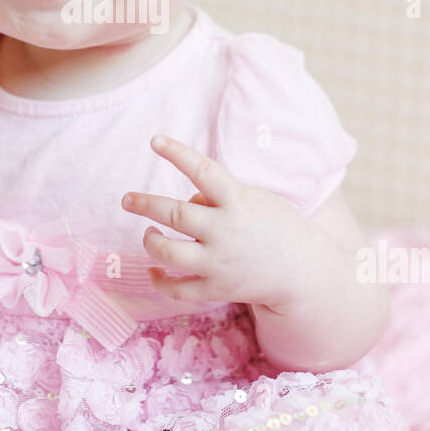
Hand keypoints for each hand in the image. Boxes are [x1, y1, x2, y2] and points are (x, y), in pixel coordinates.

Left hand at [121, 135, 312, 309]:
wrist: (302, 270)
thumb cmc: (275, 226)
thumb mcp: (253, 199)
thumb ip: (218, 197)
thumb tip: (187, 201)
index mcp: (237, 201)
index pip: (203, 170)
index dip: (177, 153)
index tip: (155, 141)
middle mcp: (225, 231)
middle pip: (174, 213)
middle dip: (144, 204)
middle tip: (127, 199)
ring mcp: (219, 262)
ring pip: (169, 252)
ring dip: (151, 241)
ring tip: (148, 233)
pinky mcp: (217, 289)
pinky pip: (179, 289)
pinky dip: (160, 281)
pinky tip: (154, 271)